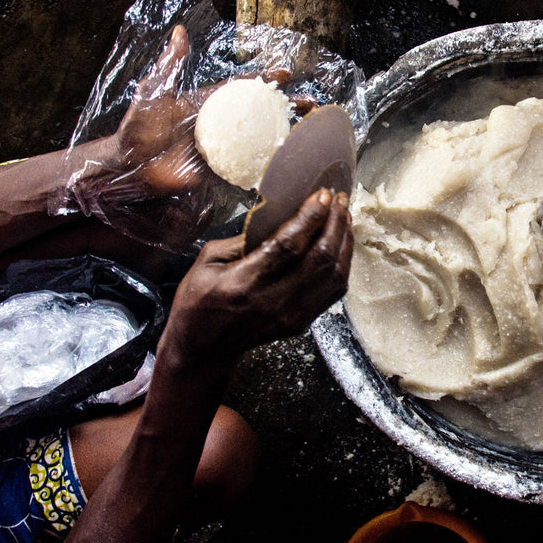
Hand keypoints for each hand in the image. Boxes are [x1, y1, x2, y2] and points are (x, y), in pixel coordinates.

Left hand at [89, 25, 298, 249]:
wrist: (129, 167)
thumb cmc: (138, 128)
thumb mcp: (154, 91)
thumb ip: (170, 64)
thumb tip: (179, 30)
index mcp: (210, 103)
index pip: (244, 88)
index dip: (266, 80)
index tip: (287, 74)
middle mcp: (222, 125)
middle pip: (262, 113)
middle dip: (287, 108)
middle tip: (311, 104)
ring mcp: (224, 149)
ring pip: (261, 140)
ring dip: (285, 136)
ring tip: (310, 133)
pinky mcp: (220, 173)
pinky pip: (249, 168)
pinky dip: (269, 166)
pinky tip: (290, 165)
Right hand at [160, 188, 352, 362]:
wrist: (203, 348)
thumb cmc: (199, 302)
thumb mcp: (208, 261)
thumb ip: (243, 238)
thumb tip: (276, 215)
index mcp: (246, 282)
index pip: (289, 245)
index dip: (310, 217)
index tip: (322, 194)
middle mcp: (274, 301)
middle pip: (320, 259)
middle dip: (335, 223)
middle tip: (339, 198)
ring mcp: (292, 315)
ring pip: (334, 276)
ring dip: (344, 242)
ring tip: (344, 216)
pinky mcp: (302, 323)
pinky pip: (334, 291)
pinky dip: (343, 264)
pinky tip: (341, 244)